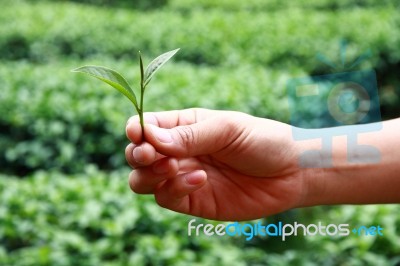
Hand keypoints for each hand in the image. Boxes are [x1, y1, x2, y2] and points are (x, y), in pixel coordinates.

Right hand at [125, 108, 304, 220]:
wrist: (291, 173)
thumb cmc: (262, 140)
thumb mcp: (227, 129)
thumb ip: (190, 135)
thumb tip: (150, 138)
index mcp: (185, 126)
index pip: (147, 126)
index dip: (137, 130)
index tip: (139, 134)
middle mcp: (179, 152)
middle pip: (137, 155)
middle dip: (139, 155)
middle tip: (153, 155)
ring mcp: (184, 177)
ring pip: (143, 180)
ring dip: (149, 175)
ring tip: (174, 167)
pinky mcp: (193, 200)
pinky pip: (167, 198)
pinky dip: (175, 189)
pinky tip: (200, 180)